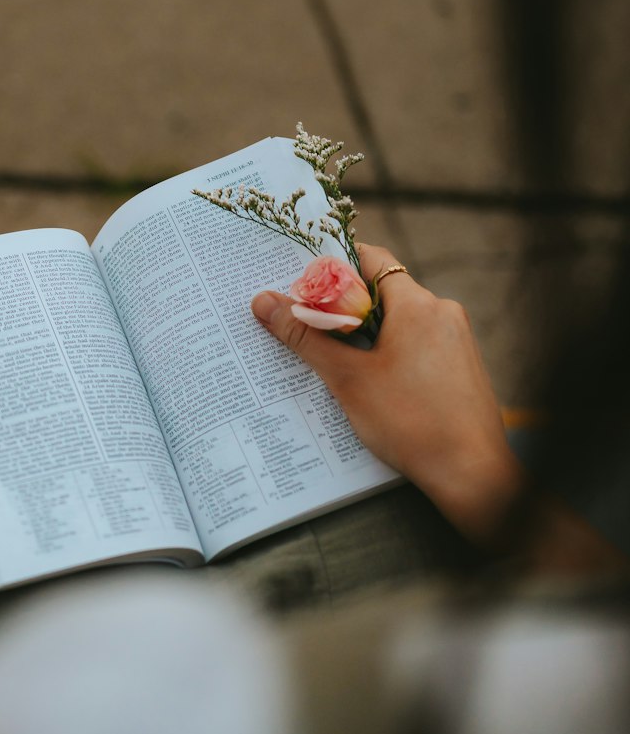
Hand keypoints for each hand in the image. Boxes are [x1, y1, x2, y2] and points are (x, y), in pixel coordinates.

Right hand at [251, 244, 523, 547]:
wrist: (470, 473)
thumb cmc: (411, 423)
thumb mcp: (347, 379)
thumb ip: (305, 336)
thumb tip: (264, 302)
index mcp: (417, 304)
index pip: (371, 259)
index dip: (334, 268)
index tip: (303, 287)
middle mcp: (442, 312)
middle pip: (381, 292)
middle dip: (342, 310)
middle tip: (307, 329)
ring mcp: (455, 339)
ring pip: (397, 321)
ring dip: (363, 336)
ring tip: (333, 364)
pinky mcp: (460, 365)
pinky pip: (415, 345)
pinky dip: (387, 354)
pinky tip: (368, 386)